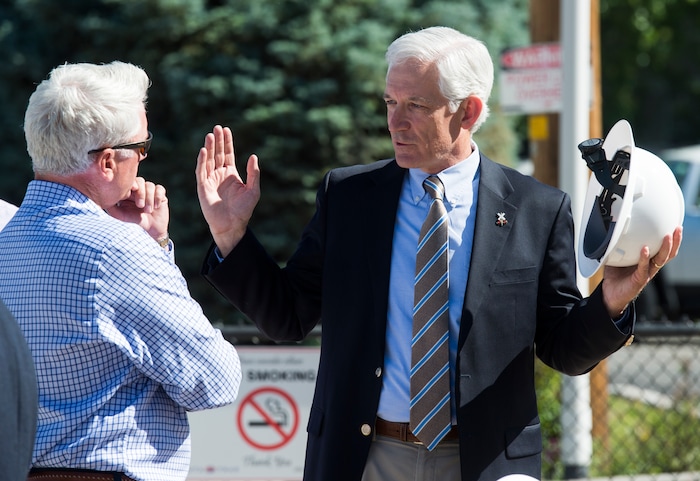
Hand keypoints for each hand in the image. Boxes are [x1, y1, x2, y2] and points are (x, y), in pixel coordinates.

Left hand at [106, 177, 168, 241]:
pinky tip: (156, 207)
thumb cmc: (133, 222)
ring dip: (149, 198)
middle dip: (140, 193)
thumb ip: (111, 206)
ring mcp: (150, 191)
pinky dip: (157, 197)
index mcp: (129, 191)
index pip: (129, 182)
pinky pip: (160, 189)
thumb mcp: (120, 215)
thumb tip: (103, 198)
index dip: (130, 185)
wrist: (150, 230)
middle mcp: (139, 188)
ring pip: (150, 185)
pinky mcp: (160, 195)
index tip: (129, 194)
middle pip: (140, 181)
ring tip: (148, 211)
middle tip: (139, 206)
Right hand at [195, 125, 259, 256]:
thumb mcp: (253, 190)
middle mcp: (219, 175)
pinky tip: (204, 151)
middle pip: (218, 153)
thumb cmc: (244, 210)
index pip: (228, 154)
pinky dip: (202, 161)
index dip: (227, 142)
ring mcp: (210, 180)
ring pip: (209, 159)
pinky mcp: (203, 187)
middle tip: (217, 127)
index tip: (226, 129)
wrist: (232, 225)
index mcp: (231, 174)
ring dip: (209, 147)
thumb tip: (253, 156)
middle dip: (217, 141)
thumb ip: (254, 174)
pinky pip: (201, 171)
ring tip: (210, 135)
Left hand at [602, 226, 682, 316]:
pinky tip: (645, 249)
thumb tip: (615, 229)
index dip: (672, 239)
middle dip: (675, 241)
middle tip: (678, 229)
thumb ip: (619, 244)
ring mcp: (646, 273)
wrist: (610, 293)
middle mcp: (650, 267)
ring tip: (667, 236)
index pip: (664, 248)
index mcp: (648, 261)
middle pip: (668, 253)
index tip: (675, 225)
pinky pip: (644, 268)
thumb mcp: (618, 256)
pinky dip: (644, 258)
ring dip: (665, 248)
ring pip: (660, 260)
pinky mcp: (639, 280)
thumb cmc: (615, 275)